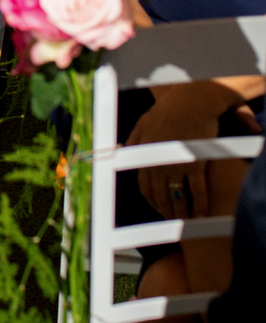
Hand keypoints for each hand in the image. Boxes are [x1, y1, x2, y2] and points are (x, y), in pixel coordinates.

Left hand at [128, 82, 250, 218]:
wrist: (192, 101)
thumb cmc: (168, 109)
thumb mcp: (143, 123)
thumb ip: (133, 140)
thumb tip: (120, 153)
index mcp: (143, 154)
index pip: (144, 185)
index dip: (151, 200)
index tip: (157, 209)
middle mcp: (156, 161)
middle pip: (159, 194)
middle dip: (165, 210)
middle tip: (172, 221)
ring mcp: (175, 163)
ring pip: (176, 196)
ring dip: (180, 212)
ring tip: (186, 221)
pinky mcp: (194, 163)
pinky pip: (196, 190)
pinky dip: (198, 204)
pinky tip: (201, 212)